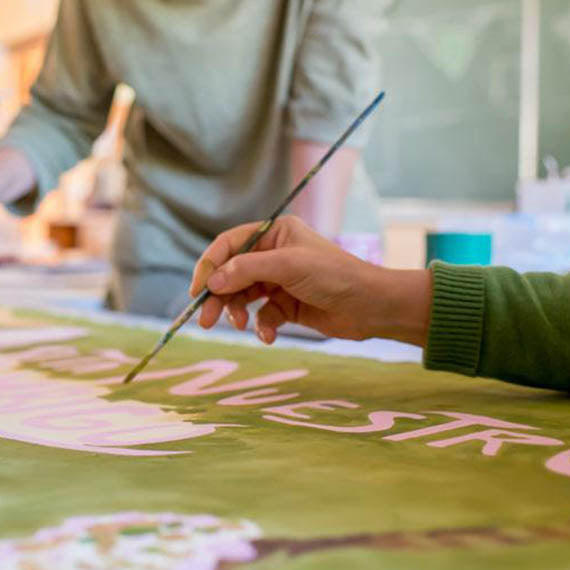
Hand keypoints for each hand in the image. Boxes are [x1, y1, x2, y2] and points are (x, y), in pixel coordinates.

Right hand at [189, 216, 431, 345]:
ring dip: (237, 312)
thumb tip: (212, 282)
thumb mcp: (288, 266)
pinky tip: (268, 335)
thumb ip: (247, 270)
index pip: (229, 245)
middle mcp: (273, 254)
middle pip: (231, 274)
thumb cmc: (334, 276)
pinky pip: (261, 315)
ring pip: (243, 296)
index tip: (197, 290)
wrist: (372, 307)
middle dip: (218, 296)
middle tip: (203, 319)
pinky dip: (261, 326)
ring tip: (240, 326)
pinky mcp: (287, 306)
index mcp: (274, 233)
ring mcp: (279, 281)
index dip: (210, 266)